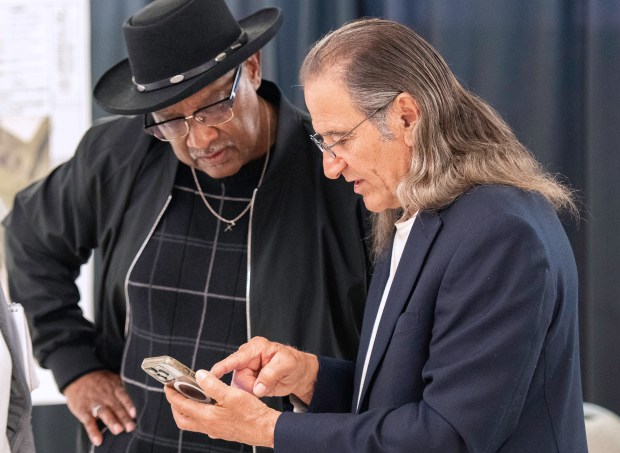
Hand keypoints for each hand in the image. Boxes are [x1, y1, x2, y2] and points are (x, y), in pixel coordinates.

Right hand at [63, 370, 135, 446]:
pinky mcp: (83, 411)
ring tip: (118, 430)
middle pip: (116, 407)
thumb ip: (124, 388)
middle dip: (124, 417)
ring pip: (104, 413)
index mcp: (115, 389)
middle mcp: (106, 397)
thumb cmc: (100, 380)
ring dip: (112, 422)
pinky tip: (98, 440)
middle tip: (130, 427)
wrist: (79, 376)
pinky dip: (93, 431)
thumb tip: (140, 395)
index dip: (129, 405)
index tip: (134, 414)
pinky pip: (88, 422)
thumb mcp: (114, 379)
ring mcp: (95, 404)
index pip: (124, 397)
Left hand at [165, 370, 279, 447]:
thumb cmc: (252, 415)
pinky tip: (208, 405)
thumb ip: (213, 385)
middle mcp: (208, 426)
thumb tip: (200, 376)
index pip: (182, 405)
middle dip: (175, 405)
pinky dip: (199, 414)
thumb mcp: (233, 395)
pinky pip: (203, 424)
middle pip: (182, 418)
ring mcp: (214, 430)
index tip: (168, 385)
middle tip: (175, 392)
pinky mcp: (221, 431)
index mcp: (208, 417)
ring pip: (192, 422)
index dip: (172, 394)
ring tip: (190, 396)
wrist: (266, 430)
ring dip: (186, 410)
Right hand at [211, 336, 318, 404]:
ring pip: (240, 386)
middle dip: (250, 385)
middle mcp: (248, 357)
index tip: (210, 375)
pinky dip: (252, 393)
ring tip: (267, 385)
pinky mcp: (248, 379)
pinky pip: (244, 390)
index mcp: (256, 348)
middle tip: (265, 385)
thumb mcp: (286, 365)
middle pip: (238, 376)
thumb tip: (257, 389)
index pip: (236, 358)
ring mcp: (247, 369)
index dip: (223, 367)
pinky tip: (263, 388)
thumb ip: (270, 375)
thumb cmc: (293, 363)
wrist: (298, 373)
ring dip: (252, 390)